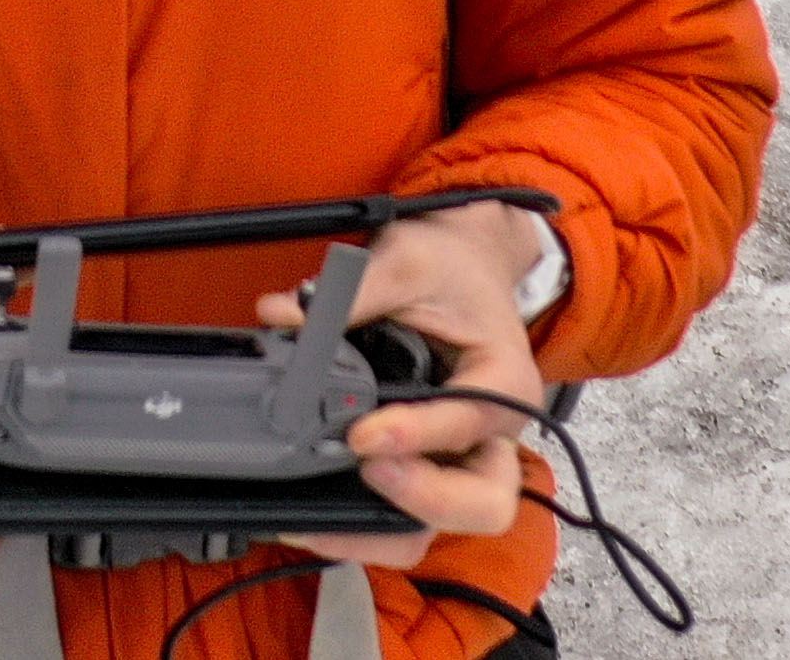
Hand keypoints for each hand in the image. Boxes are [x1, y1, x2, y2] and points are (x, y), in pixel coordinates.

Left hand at [257, 202, 549, 567]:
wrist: (463, 263)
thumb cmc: (450, 265)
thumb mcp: (409, 260)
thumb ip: (350, 294)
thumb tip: (284, 317)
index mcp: (505, 382)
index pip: (468, 423)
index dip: (415, 436)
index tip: (363, 437)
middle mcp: (491, 435)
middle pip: (483, 503)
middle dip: (424, 501)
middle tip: (366, 471)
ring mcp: (458, 460)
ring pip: (439, 528)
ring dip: (385, 530)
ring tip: (324, 516)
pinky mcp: (423, 469)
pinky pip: (401, 517)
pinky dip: (362, 525)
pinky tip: (313, 515)